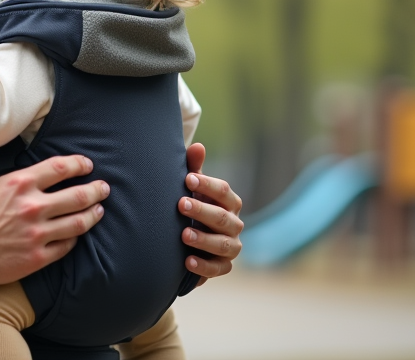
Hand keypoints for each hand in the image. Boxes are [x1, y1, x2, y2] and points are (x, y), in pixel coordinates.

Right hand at [0, 154, 108, 284]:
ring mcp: (38, 233)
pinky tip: (77, 234)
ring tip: (99, 210)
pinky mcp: (38, 256)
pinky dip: (74, 238)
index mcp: (21, 183)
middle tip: (104, 188)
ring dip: (93, 214)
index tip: (88, 165)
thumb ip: (24, 181)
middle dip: (95, 190)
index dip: (79, 165)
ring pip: (78, 222)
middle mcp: (33, 206)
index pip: (61, 168)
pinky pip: (66, 246)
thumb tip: (48, 177)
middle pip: (77, 195)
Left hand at [181, 143, 242, 283]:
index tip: (187, 178)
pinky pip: (218, 269)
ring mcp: (231, 246)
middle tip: (180, 204)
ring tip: (183, 235)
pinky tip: (187, 262)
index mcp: (229, 202)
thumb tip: (197, 146)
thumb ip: (194, 169)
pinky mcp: (224, 266)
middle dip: (202, 211)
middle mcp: (234, 224)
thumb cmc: (191, 206)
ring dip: (204, 239)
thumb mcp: (191, 188)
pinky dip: (204, 266)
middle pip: (222, 218)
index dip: (207, 185)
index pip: (223, 192)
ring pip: (223, 244)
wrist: (187, 239)